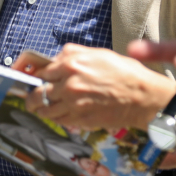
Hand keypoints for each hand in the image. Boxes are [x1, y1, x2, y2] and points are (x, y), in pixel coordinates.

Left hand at [20, 43, 175, 130]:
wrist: (142, 97)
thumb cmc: (124, 72)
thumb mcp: (97, 53)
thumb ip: (72, 54)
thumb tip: (55, 61)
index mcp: (71, 64)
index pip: (42, 72)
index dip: (36, 77)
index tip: (34, 80)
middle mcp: (69, 84)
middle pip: (38, 93)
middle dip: (33, 96)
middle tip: (32, 97)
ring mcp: (74, 104)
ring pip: (45, 110)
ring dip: (42, 109)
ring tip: (41, 108)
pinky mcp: (81, 120)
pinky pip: (59, 121)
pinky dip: (56, 118)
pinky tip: (59, 115)